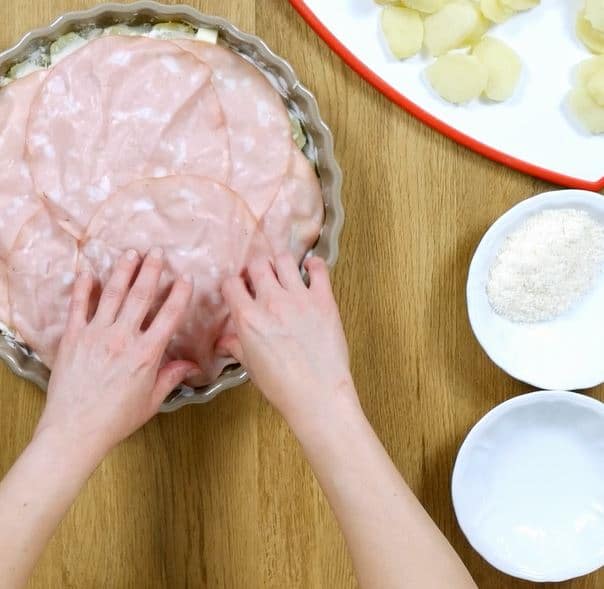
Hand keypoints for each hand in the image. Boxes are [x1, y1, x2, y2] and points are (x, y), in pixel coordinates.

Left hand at [36, 248, 198, 455]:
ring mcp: (96, 335)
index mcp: (147, 354)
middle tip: (157, 252)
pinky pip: (78, 307)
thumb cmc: (116, 419)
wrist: (75, 430)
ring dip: (123, 271)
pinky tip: (89, 274)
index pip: (169, 316)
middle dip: (151, 271)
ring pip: (113, 295)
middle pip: (141, 296)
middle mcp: (123, 338)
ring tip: (130, 253)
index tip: (185, 278)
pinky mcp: (73, 338)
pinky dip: (83, 289)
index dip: (179, 294)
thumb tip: (190, 366)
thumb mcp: (152, 400)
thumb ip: (171, 377)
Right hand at [220, 255, 356, 428]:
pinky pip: (319, 268)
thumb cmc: (283, 386)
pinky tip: (310, 269)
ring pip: (284, 259)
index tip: (239, 289)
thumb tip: (225, 341)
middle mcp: (272, 302)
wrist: (318, 395)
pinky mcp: (324, 300)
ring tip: (283, 273)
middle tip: (260, 278)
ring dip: (280, 263)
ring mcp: (299, 298)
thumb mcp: (251, 366)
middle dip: (255, 269)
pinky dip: (313, 265)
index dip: (233, 285)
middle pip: (257, 264)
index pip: (231, 284)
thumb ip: (236, 346)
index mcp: (249, 318)